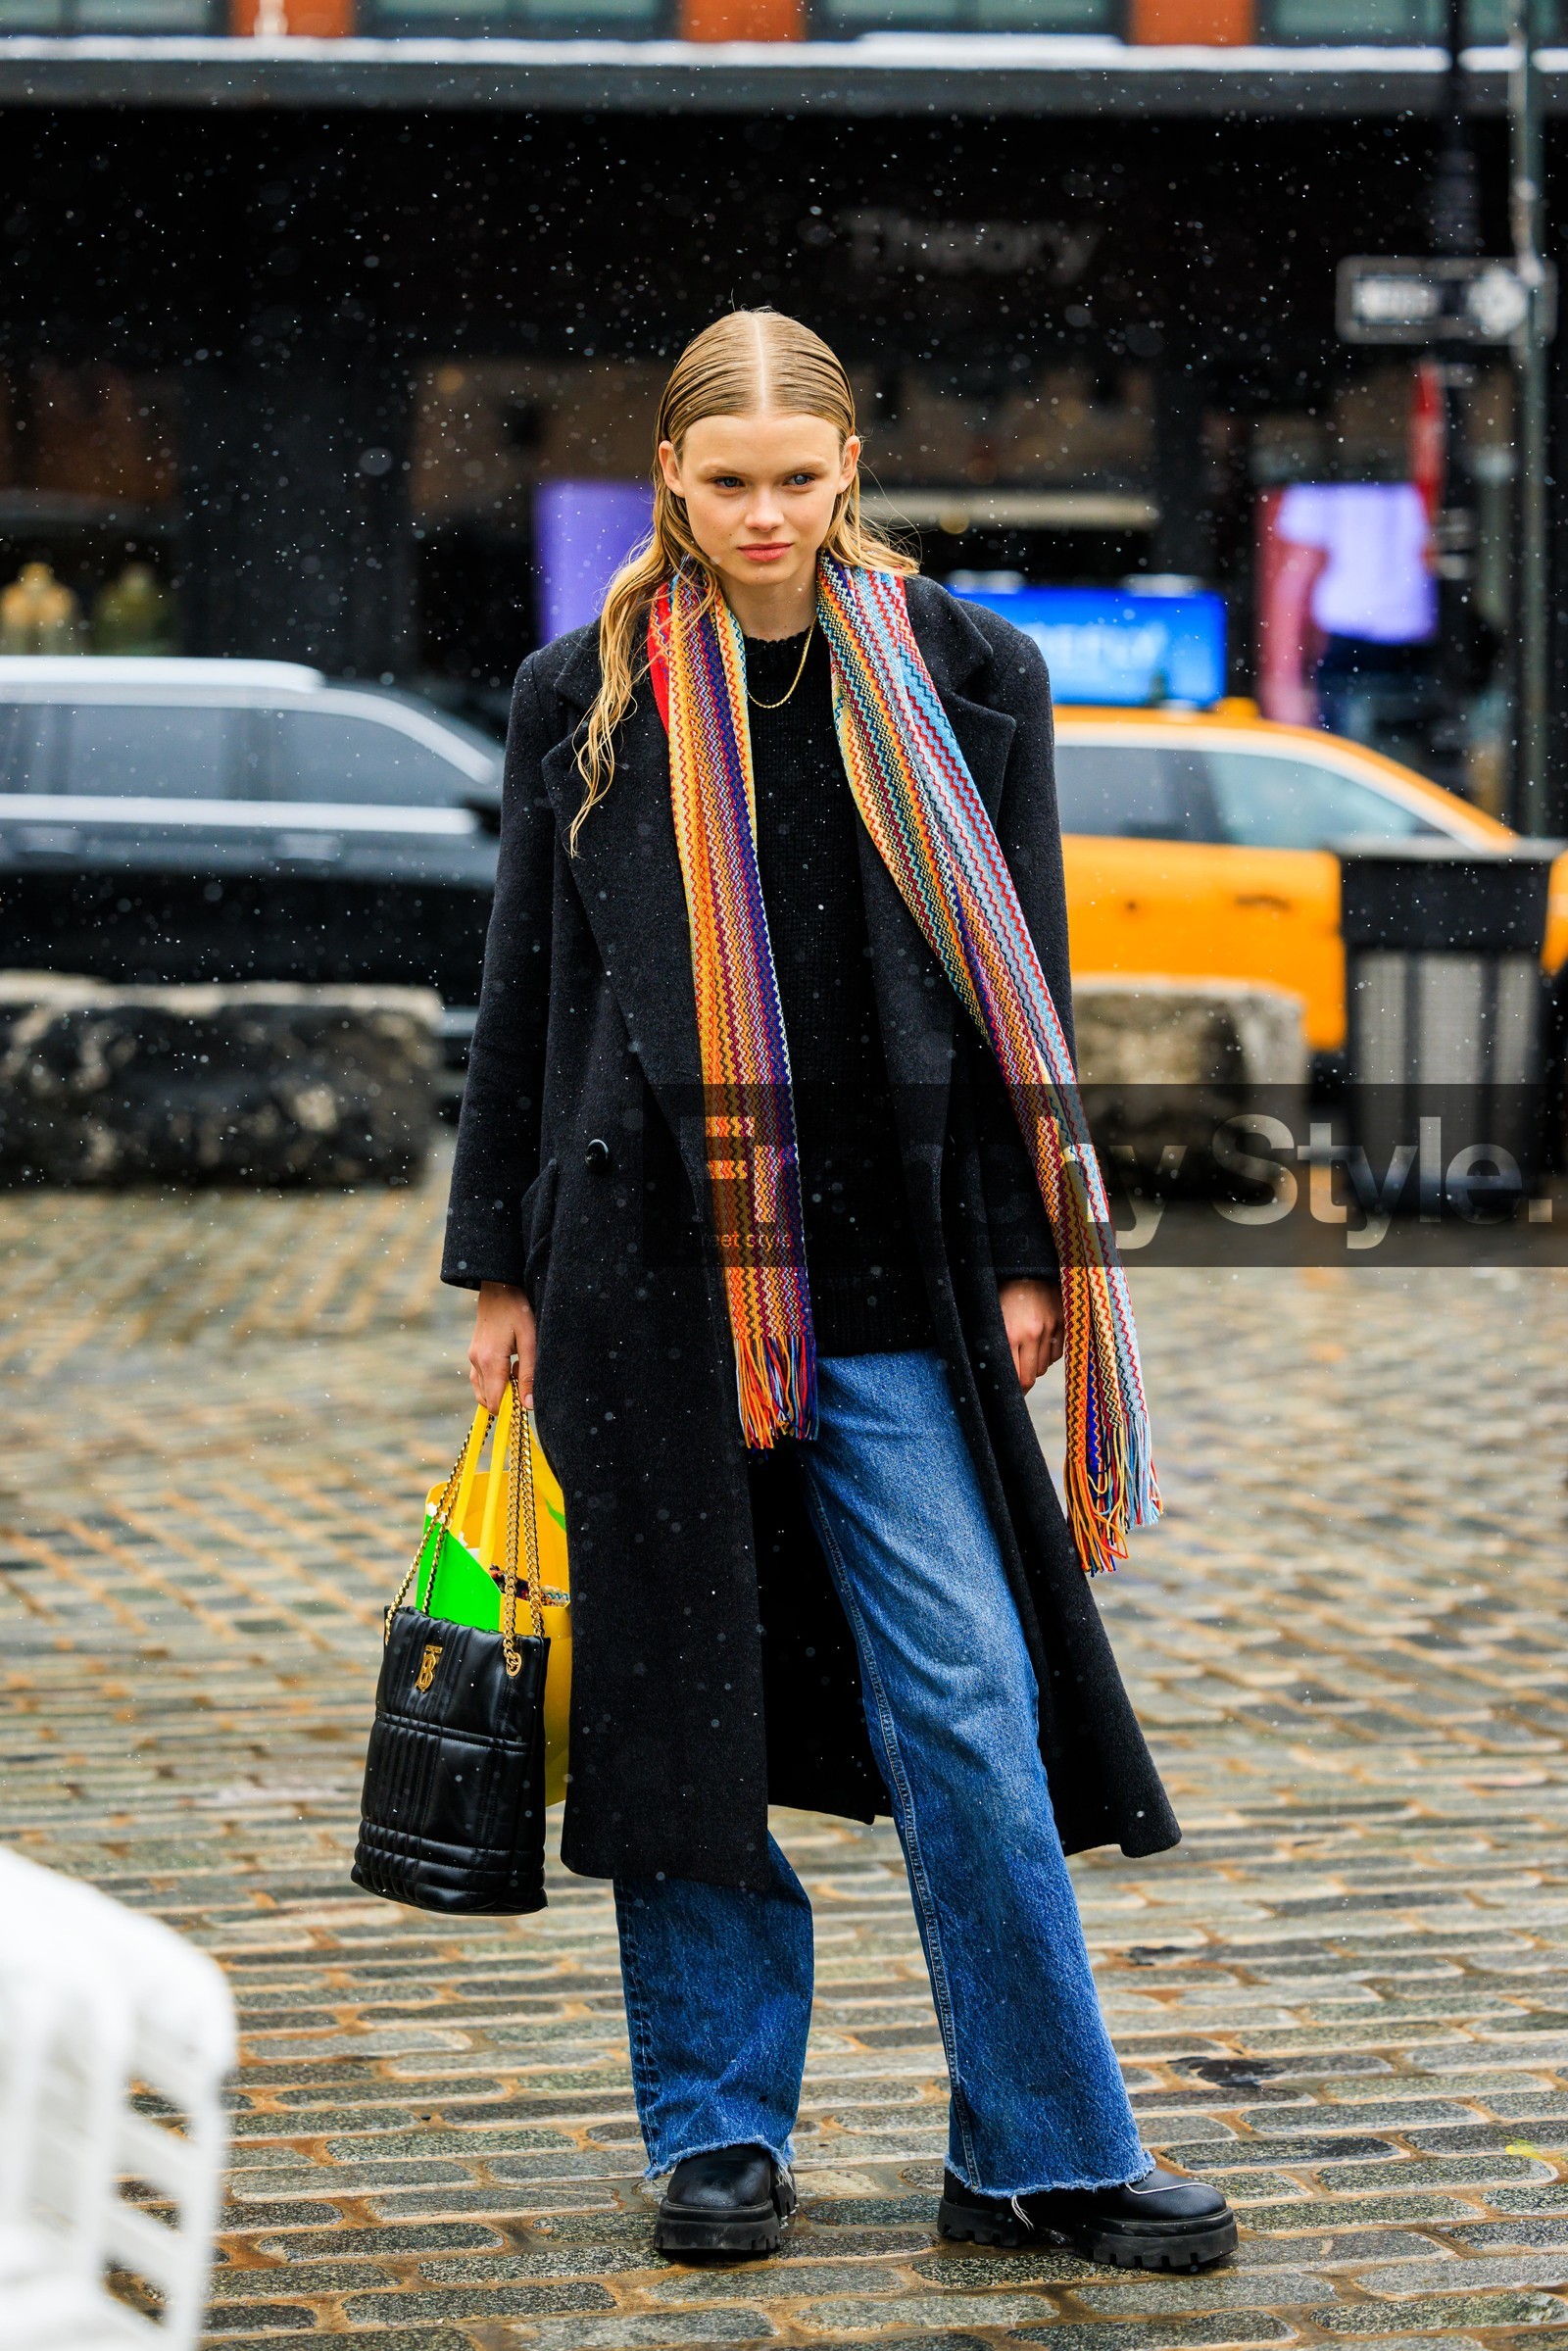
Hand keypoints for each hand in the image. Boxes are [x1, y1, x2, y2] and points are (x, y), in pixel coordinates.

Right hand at [469, 1282, 536, 1413]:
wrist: (499, 1285)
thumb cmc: (518, 1310)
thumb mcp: (530, 1341)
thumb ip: (529, 1374)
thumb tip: (528, 1407)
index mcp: (490, 1362)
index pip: (495, 1403)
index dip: (511, 1409)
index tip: (527, 1400)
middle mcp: (476, 1362)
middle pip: (488, 1400)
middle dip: (507, 1398)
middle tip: (525, 1376)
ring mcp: (472, 1358)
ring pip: (483, 1391)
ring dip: (501, 1389)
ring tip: (519, 1366)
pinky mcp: (473, 1353)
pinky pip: (481, 1378)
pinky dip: (495, 1380)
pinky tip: (511, 1363)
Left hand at [1000, 1277, 1063, 1393]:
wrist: (1026, 1269)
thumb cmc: (1004, 1297)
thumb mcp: (993, 1321)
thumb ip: (998, 1348)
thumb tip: (1000, 1378)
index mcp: (1010, 1334)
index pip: (1017, 1378)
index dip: (1015, 1391)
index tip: (1013, 1395)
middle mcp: (1032, 1333)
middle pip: (1032, 1376)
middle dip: (1024, 1382)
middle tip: (1019, 1383)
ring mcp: (1050, 1327)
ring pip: (1045, 1366)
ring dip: (1036, 1365)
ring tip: (1026, 1353)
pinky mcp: (1063, 1322)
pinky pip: (1058, 1353)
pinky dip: (1049, 1354)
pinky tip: (1040, 1343)